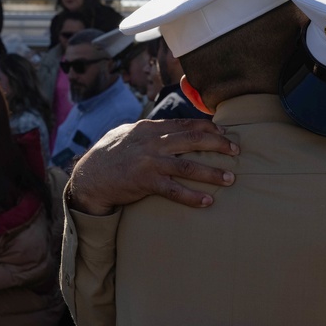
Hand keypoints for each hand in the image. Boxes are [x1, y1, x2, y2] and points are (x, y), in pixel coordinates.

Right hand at [67, 118, 238, 215]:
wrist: (89, 176)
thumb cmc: (111, 155)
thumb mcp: (129, 134)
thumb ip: (152, 131)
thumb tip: (175, 128)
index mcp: (150, 128)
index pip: (186, 124)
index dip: (209, 127)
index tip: (225, 133)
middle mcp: (152, 142)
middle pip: (193, 139)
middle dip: (219, 144)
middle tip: (236, 151)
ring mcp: (149, 162)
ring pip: (188, 166)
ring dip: (212, 173)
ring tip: (230, 179)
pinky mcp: (145, 182)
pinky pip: (174, 190)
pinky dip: (192, 196)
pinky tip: (207, 201)